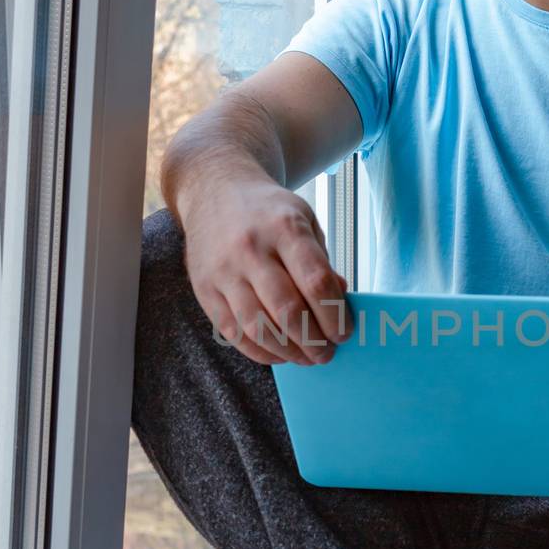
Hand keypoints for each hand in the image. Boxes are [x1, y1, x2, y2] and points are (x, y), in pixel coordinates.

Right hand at [178, 170, 351, 365]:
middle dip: (313, 340)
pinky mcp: (204, 289)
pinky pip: (233, 332)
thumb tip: (339, 304)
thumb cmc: (268, 211)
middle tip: (326, 353)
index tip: (344, 333)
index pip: (316, 282)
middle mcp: (251, 249)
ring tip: (305, 358)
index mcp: (284, 228)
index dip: (335, 316)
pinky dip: (259, 351)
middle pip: (288, 310)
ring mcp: (224, 271)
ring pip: (258, 327)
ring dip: (288, 351)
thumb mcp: (304, 220)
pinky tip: (278, 353)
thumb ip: (321, 263)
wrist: (215, 190)